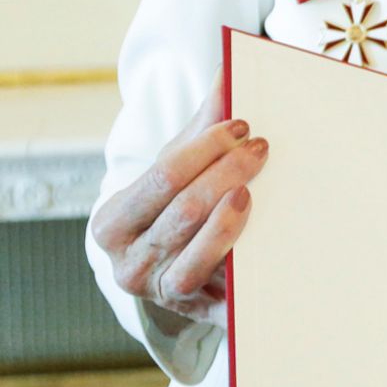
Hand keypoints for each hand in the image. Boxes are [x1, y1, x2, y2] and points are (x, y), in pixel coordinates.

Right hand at [89, 75, 267, 326]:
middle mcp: (127, 263)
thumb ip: (202, 125)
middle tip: (264, 149)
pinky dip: (244, 282)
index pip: (163, 176)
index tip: (242, 125)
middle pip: (184, 213)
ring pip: (198, 257)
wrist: (167, 267)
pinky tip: (271, 263)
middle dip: (226, 176)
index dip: (205, 149)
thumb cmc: (174, 206)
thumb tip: (231, 71)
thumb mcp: (177, 167)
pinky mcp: (195, 315)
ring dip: (231, 222)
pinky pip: (222, 301)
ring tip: (255, 191)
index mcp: (114, 221)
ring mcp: (159, 293)